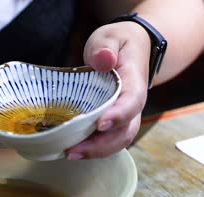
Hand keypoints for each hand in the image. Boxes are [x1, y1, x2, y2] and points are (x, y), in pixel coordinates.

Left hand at [65, 21, 150, 159]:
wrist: (130, 49)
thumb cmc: (118, 43)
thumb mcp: (110, 36)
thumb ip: (106, 46)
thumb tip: (102, 59)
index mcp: (134, 80)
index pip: (133, 100)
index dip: (119, 115)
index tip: (100, 124)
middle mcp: (133, 103)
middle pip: (125, 131)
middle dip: (101, 145)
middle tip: (73, 150)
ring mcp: (124, 115)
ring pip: (117, 140)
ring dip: (94, 151)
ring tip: (69, 154)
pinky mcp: (112, 121)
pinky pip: (106, 139)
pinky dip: (91, 148)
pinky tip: (70, 149)